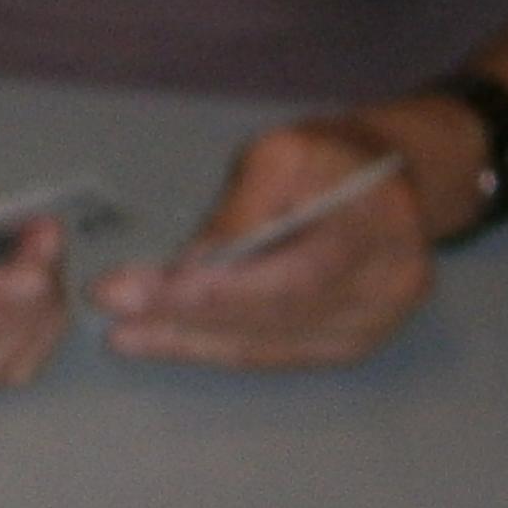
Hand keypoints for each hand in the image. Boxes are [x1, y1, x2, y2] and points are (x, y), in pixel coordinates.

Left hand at [92, 117, 430, 368]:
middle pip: (275, 317)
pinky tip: (174, 342)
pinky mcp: (355, 341)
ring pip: (271, 345)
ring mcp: (377, 321)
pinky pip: (278, 355)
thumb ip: (242, 207)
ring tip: (130, 334)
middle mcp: (388, 283)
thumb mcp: (283, 152)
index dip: (213, 292)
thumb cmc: (330, 159)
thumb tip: (193, 265)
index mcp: (378, 225)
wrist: (389, 179)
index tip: (143, 290)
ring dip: (194, 343)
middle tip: (118, 314)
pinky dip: (221, 349)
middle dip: (188, 318)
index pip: (288, 276)